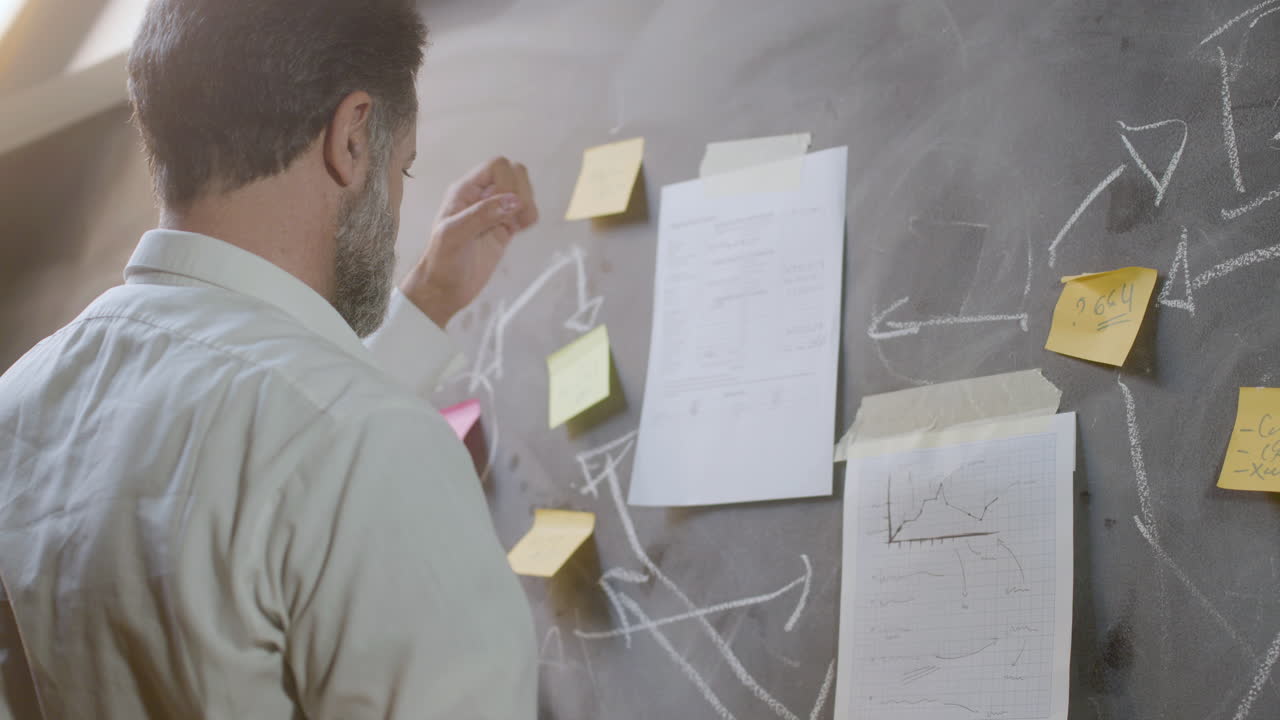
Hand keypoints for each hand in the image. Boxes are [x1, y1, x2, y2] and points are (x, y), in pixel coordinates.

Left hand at [401, 157, 538, 326]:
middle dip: (522, 192)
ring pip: (523, 192)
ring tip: (518, 225)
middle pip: (515, 174)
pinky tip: (518, 231)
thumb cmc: (442, 262)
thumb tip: (515, 200)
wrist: (444, 290)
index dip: (507, 181)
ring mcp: (494, 213)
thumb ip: (482, 215)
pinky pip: (525, 212)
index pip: (497, 165)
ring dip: (528, 205)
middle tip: (513, 216)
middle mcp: (481, 197)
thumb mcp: (455, 235)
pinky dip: (529, 218)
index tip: (504, 206)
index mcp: (465, 190)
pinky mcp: (504, 229)